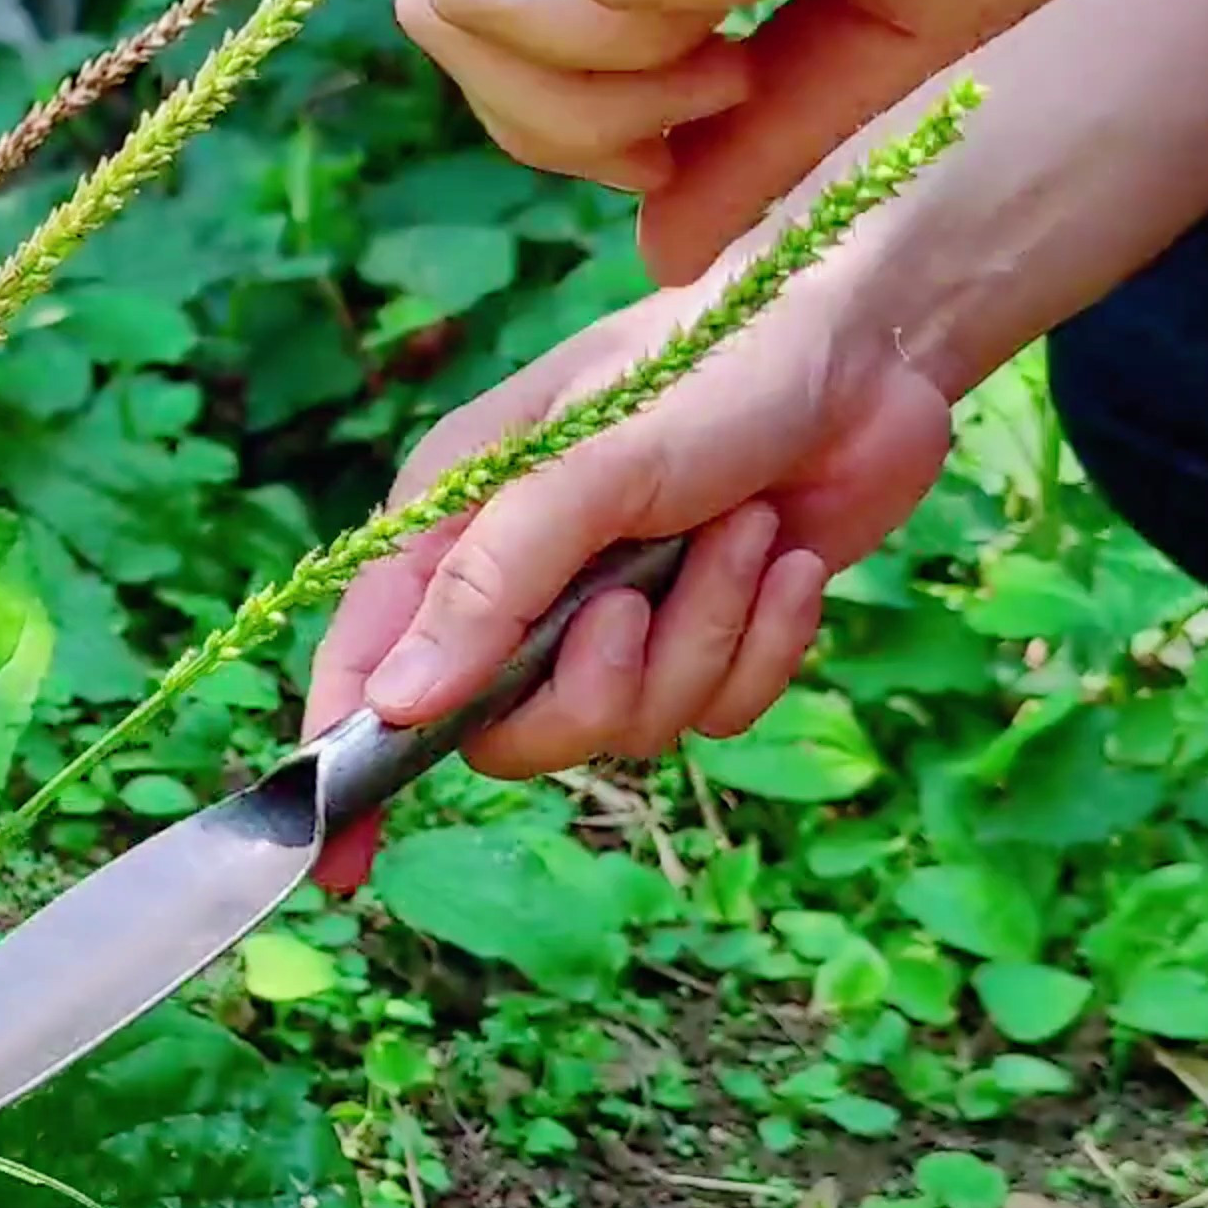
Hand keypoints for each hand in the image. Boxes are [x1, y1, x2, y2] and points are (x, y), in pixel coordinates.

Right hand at [300, 269, 952, 892]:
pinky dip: (761, 644)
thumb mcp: (588, 464)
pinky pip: (715, 713)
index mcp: (453, 525)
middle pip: (505, 730)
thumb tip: (394, 704)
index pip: (367, 666)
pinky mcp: (707, 639)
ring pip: (624, 727)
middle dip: (589, 686)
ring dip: (699, 638)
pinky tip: (782, 560)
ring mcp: (615, 619)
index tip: (336, 860)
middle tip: (634, 608)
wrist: (871, 346)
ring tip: (737, 537)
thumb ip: (489, 585)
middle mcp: (520, 584)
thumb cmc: (710, 366)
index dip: (343, 763)